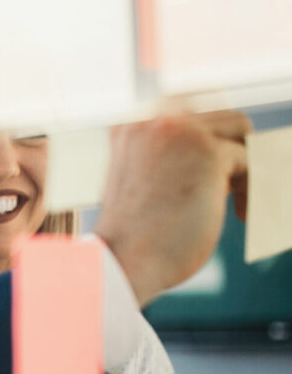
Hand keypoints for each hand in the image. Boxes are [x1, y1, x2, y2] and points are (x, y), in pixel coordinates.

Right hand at [95, 110, 249, 305]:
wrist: (121, 262)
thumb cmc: (132, 238)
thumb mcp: (142, 183)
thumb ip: (168, 157)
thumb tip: (216, 151)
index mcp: (130, 125)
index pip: (189, 111)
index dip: (209, 141)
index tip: (216, 176)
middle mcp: (152, 117)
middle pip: (217, 115)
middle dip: (231, 149)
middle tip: (231, 188)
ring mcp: (180, 131)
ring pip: (239, 129)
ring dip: (245, 164)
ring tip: (236, 201)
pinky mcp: (207, 151)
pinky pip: (250, 159)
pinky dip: (252, 189)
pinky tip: (241, 215)